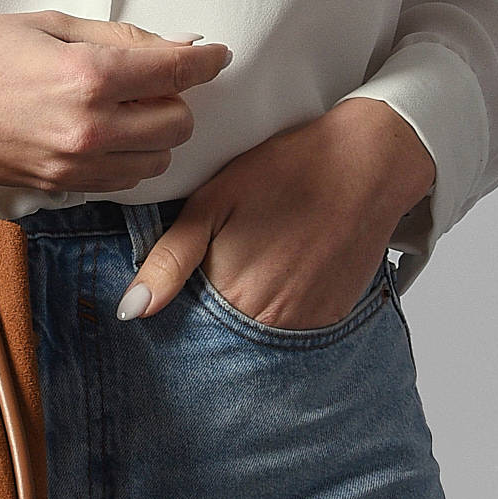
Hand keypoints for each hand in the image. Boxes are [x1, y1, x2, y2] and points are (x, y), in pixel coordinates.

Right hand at [0, 12, 230, 192]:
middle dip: (177, 97)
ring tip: (124, 106)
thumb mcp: (49, 23)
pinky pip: (121, 182)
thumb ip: (122, 37)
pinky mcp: (55, 188)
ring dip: (154, 133)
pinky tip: (104, 132)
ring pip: (156, 161)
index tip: (214, 53)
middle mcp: (86, 128)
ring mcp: (71, 166)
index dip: (207, 59)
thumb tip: (181, 45)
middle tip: (153, 76)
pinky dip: (127, 158)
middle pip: (178, 123)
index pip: (177, 71)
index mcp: (87, 76)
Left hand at [115, 99, 435, 328]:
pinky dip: (280, 307)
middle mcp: (267, 323)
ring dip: (246, 308)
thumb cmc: (285, 172)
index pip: (185, 326)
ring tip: (260, 256)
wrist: (366, 164)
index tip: (190, 271)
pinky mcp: (331, 321)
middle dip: (211, 306)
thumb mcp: (213, 202)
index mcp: (229, 294)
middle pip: (219, 334)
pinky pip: (291, 330)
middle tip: (232, 255)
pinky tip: (286, 266)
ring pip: (254, 334)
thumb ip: (169, 260)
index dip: (180, 300)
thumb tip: (131, 310)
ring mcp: (303, 326)